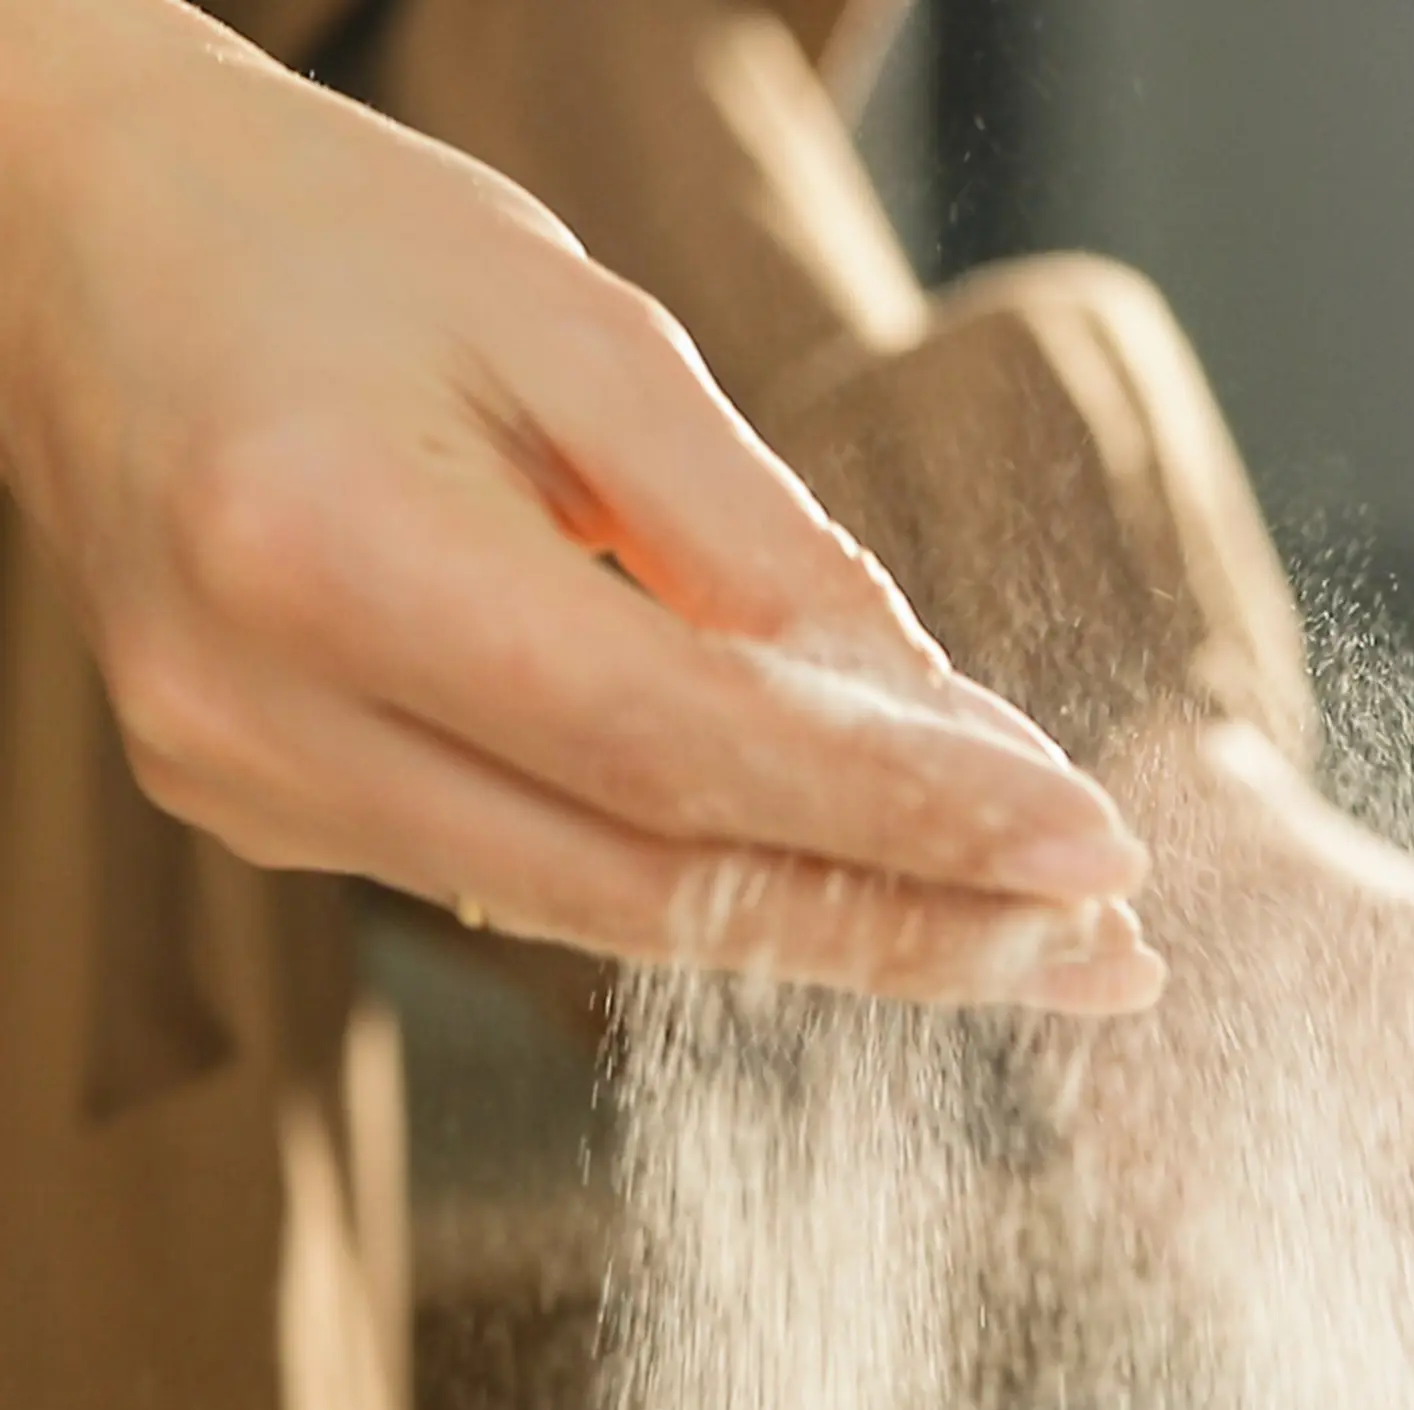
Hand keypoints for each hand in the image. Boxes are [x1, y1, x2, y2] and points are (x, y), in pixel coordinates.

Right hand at [0, 0, 1160, 1012]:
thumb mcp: (580, 338)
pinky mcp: (269, 813)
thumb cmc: (331, 236)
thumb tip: (943, 737)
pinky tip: (837, 879)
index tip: (1087, 853)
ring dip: (823, 929)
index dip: (902, 816)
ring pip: (600, 916)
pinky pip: (533, 879)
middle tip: (1099, 957)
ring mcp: (250, 790)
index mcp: (327, 551)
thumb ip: (762, 553)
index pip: (682, 750)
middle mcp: (263, 715)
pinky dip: (699, 880)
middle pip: (651, 889)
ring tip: (1015, 938)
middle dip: (901, 931)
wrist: (75, 239)